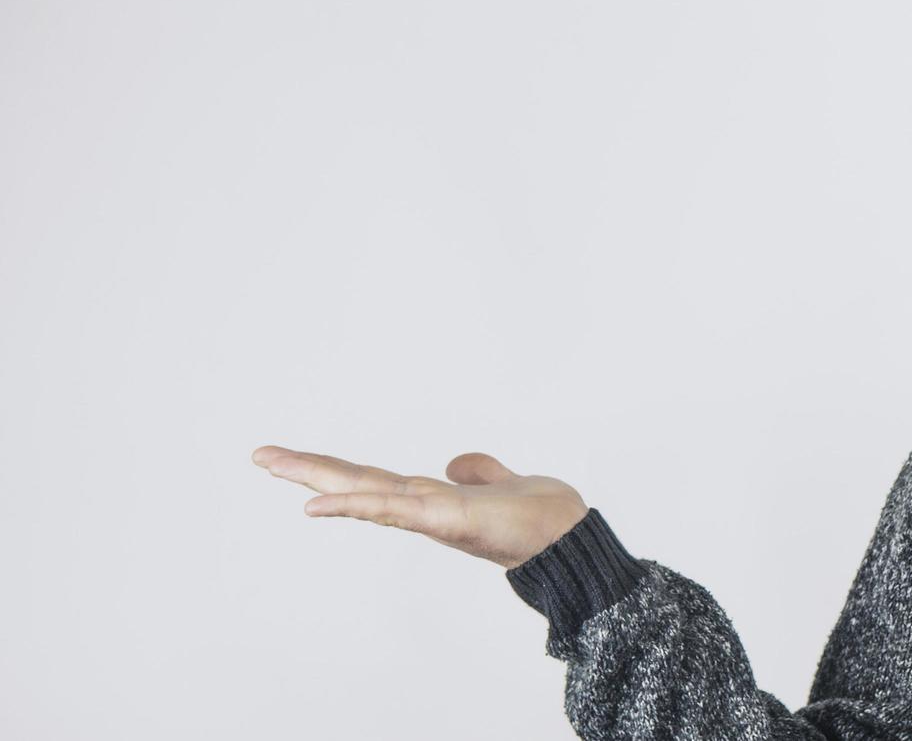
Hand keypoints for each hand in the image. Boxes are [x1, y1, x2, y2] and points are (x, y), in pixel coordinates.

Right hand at [252, 445, 590, 568]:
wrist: (571, 540)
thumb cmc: (542, 517)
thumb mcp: (503, 481)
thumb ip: (479, 471)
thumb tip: (455, 462)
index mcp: (431, 498)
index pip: (373, 480)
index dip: (334, 470)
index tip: (292, 458)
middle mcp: (422, 508)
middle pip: (355, 483)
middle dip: (307, 469)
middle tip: (258, 454)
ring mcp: (429, 515)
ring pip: (363, 492)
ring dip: (316, 478)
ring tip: (271, 462)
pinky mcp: (443, 520)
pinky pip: (391, 509)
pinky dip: (352, 504)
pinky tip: (315, 503)